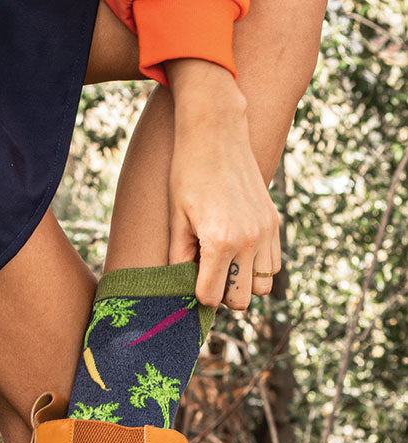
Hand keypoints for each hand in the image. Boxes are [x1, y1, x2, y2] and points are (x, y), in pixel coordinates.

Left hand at [165, 59, 280, 309]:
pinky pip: (274, 265)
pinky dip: (258, 268)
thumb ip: (180, 259)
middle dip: (223, 294)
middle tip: (208, 275)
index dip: (198, 295)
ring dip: (243, 283)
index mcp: (219, 242)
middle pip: (241, 300)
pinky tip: (240, 254)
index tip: (191, 280)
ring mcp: (265, 232)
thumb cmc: (187, 174)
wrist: (216, 132)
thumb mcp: (176, 219)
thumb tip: (182, 290)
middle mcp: (248, 241)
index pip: (211, 297)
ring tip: (225, 266)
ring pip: (262, 288)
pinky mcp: (274, 222)